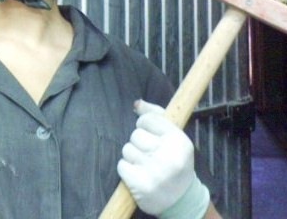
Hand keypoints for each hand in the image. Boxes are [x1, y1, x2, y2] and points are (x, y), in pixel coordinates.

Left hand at [117, 100, 209, 217]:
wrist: (181, 198)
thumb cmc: (174, 160)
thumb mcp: (173, 136)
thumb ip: (156, 116)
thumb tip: (137, 103)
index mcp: (179, 140)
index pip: (148, 119)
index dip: (145, 125)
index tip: (152, 135)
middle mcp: (169, 156)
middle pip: (136, 135)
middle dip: (138, 142)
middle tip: (149, 153)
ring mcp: (155, 172)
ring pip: (127, 149)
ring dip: (132, 155)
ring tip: (145, 164)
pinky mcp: (142, 186)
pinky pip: (122, 165)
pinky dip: (126, 169)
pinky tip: (138, 174)